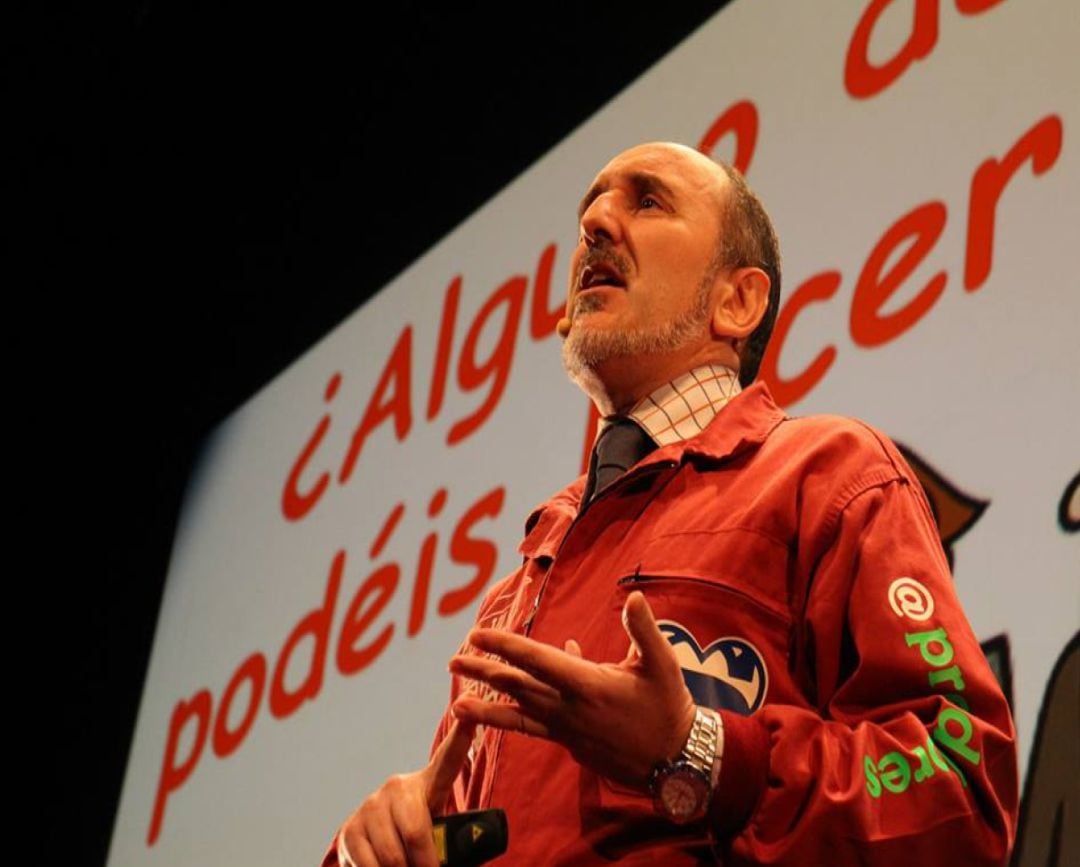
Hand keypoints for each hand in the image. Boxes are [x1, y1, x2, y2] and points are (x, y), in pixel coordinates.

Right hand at [337, 719, 475, 866]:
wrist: (376, 847)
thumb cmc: (419, 840)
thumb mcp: (438, 831)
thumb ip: (448, 837)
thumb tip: (450, 852)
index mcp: (429, 783)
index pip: (449, 757)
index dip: (464, 731)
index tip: (472, 705)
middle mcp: (397, 787)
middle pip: (417, 832)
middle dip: (425, 863)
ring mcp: (371, 805)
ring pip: (392, 856)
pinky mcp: (350, 828)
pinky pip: (369, 865)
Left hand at [448, 590, 695, 789]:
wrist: (676, 763)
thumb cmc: (669, 708)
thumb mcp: (662, 664)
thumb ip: (643, 629)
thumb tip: (633, 596)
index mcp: (588, 685)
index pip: (537, 661)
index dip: (505, 646)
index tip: (477, 635)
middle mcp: (570, 709)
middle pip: (518, 687)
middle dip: (484, 672)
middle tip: (452, 661)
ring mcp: (567, 729)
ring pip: (519, 713)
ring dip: (487, 704)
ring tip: (456, 702)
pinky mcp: (569, 743)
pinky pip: (534, 727)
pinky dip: (515, 716)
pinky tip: (507, 700)